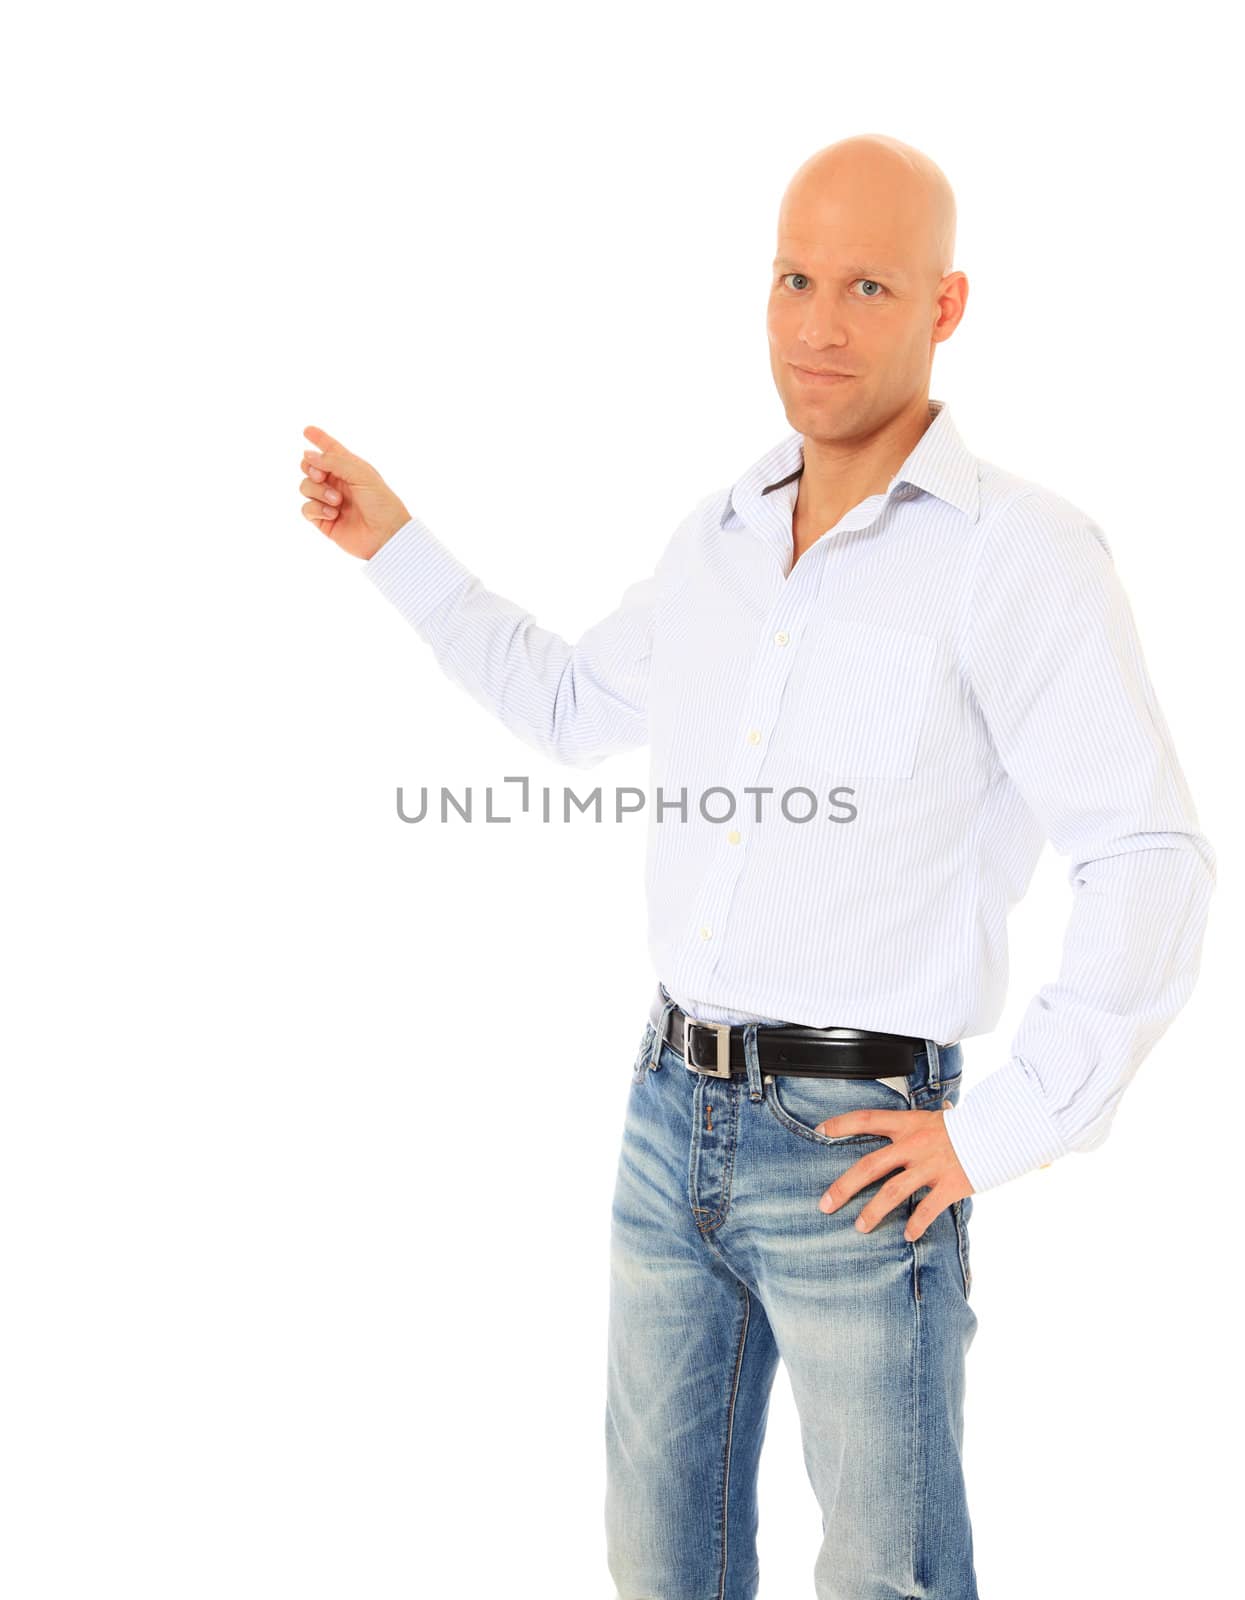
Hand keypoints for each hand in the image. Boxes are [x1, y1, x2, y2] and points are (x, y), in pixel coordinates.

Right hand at [299, 424, 412, 560]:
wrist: (386, 535)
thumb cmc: (381, 503)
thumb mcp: (361, 474)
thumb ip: (334, 461)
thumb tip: (307, 454)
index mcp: (349, 468)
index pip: (330, 449)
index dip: (319, 439)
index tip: (307, 429)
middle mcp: (337, 482)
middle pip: (309, 466)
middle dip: (310, 467)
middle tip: (321, 475)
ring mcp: (328, 501)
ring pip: (305, 486)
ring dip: (318, 491)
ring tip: (337, 501)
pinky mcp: (323, 520)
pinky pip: (306, 508)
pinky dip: (317, 509)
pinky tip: (333, 514)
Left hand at [817, 1099, 973, 1241]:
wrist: (1000, 1131)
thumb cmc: (966, 1125)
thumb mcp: (935, 1117)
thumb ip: (919, 1122)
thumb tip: (919, 1115)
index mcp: (908, 1124)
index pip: (867, 1119)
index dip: (842, 1124)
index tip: (820, 1131)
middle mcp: (914, 1144)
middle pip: (870, 1165)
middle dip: (844, 1186)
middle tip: (825, 1204)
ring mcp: (931, 1166)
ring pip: (893, 1192)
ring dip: (873, 1211)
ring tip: (860, 1226)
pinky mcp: (949, 1185)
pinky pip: (927, 1209)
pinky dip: (916, 1224)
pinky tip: (908, 1234)